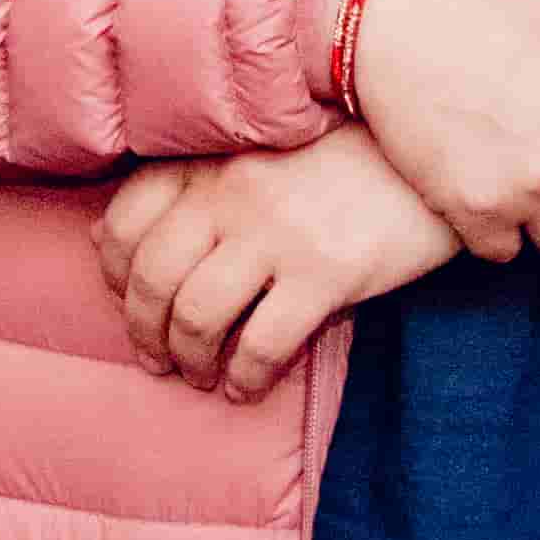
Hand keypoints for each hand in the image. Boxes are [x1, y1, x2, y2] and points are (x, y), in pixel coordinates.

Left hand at [96, 134, 461, 394]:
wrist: (436, 153)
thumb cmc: (347, 154)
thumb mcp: (261, 150)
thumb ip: (192, 183)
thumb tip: (103, 232)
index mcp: (214, 156)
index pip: (126, 216)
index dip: (113, 270)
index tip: (127, 298)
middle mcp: (233, 190)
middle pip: (151, 275)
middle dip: (144, 331)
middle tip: (157, 358)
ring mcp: (277, 231)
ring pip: (197, 315)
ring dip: (189, 360)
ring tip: (201, 376)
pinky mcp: (326, 272)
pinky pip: (262, 344)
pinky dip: (244, 378)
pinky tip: (245, 388)